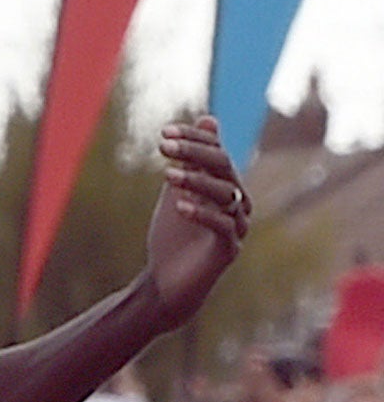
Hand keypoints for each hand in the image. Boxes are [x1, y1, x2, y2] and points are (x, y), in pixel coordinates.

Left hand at [147, 116, 248, 323]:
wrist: (166, 284)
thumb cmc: (173, 238)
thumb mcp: (178, 192)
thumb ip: (191, 160)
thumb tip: (208, 118)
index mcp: (226, 186)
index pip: (216, 153)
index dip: (194, 140)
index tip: (164, 132)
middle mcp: (237, 203)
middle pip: (224, 168)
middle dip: (193, 154)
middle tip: (163, 146)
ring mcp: (236, 227)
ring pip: (225, 195)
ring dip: (196, 181)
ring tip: (167, 175)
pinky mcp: (228, 250)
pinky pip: (222, 227)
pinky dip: (202, 214)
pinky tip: (179, 206)